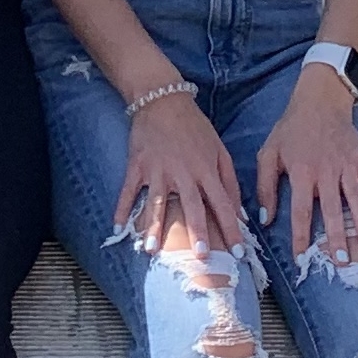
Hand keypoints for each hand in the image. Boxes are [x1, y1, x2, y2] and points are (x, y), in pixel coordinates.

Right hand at [115, 85, 245, 259]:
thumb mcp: (219, 150)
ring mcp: (158, 170)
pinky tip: (118, 227)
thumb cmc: (195, 127)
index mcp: (206, 170)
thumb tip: (239, 213)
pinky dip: (123, 208)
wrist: (163, 100)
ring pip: (157, 202)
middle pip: (192, 206)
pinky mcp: (138, 165)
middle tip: (200, 256)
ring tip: (151, 249)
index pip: (223, 204)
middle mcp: (183, 173)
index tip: (238, 253)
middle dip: (197, 232)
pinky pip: (129, 190)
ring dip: (154, 226)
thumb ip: (230, 181)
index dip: (231, 229)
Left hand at [254, 66, 357, 264]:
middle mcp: (326, 172)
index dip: (301, 237)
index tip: (301, 259)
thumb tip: (264, 219)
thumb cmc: (290, 130)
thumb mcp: (268, 154)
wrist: (318, 101)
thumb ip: (265, 186)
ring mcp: (347, 166)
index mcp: (301, 173)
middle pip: (333, 210)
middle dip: (337, 237)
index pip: (301, 212)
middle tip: (342, 262)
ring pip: (357, 198)